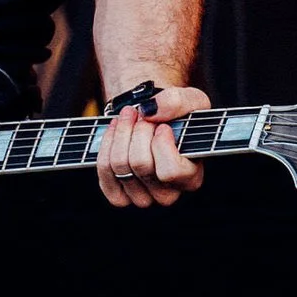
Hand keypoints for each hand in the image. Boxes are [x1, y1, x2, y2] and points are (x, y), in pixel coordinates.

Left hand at [95, 85, 209, 207]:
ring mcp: (141, 197)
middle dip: (139, 130)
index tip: (163, 126)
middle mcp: (167, 194)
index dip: (161, 144)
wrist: (155, 118)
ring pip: (120, 165)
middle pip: (141, 164)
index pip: (170, 171)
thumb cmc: (178, 114)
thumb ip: (177, 101)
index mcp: (190, 178)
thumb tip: (150, 111)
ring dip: (122, 132)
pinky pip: (105, 170)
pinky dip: (107, 144)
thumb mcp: (191, 100)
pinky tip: (116, 129)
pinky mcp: (119, 194)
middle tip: (143, 114)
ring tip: (130, 116)